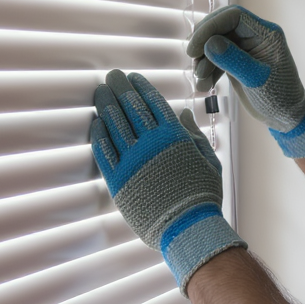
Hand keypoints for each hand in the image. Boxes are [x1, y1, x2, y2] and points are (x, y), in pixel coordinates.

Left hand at [91, 69, 244, 291]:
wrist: (187, 227)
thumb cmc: (202, 196)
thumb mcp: (208, 161)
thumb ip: (193, 135)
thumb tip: (182, 113)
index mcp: (174, 136)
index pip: (153, 102)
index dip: (141, 87)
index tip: (133, 77)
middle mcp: (151, 144)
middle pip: (130, 108)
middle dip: (120, 88)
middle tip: (112, 77)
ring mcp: (132, 161)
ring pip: (114, 125)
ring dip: (106, 105)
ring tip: (101, 92)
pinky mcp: (118, 179)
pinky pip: (104, 151)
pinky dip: (99, 135)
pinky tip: (96, 123)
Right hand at [187, 5, 304, 158]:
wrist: (285, 117)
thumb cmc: (279, 97)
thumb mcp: (256, 79)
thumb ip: (234, 60)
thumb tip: (209, 43)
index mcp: (266, 33)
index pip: (233, 16)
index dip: (211, 26)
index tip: (195, 46)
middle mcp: (255, 36)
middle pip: (221, 26)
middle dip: (203, 42)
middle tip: (192, 58)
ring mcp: (245, 48)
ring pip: (215, 43)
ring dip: (203, 61)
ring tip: (201, 83)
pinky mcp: (236, 61)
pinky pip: (216, 58)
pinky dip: (208, 70)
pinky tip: (204, 86)